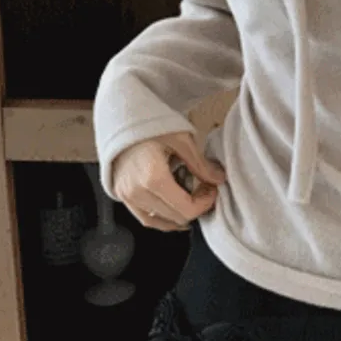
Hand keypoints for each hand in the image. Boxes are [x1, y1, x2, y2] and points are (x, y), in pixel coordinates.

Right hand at [112, 130, 226, 231]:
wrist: (122, 118)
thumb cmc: (149, 124)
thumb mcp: (180, 139)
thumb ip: (200, 163)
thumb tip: (219, 179)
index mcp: (153, 177)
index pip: (186, 209)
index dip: (205, 203)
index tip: (213, 189)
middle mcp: (137, 192)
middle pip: (175, 217)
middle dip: (196, 207)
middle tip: (205, 189)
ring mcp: (127, 196)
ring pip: (160, 222)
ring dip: (180, 214)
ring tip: (192, 198)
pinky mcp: (122, 196)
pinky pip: (145, 218)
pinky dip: (163, 218)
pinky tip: (176, 210)